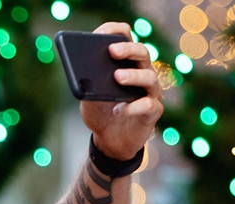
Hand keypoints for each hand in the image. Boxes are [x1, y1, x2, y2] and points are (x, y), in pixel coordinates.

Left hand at [81, 22, 163, 158]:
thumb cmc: (100, 111)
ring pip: (149, 78)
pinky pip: (148, 105)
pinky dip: (133, 106)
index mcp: (126, 64)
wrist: (108, 139)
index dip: (119, 33)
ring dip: (133, 76)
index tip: (108, 31)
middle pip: (142, 54)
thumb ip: (88, 83)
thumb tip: (82, 73)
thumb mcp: (89, 96)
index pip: (128, 41)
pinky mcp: (152, 112)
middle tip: (112, 51)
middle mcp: (142, 73)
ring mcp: (150, 92)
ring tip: (116, 77)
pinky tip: (117, 109)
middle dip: (128, 50)